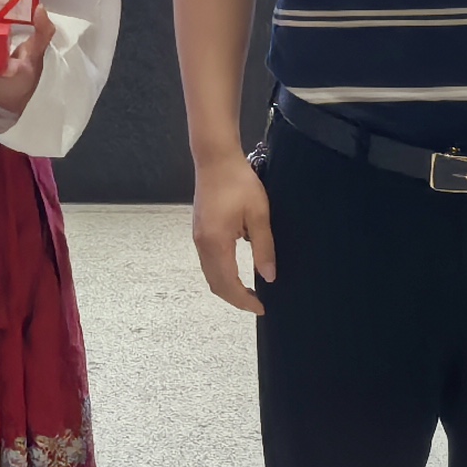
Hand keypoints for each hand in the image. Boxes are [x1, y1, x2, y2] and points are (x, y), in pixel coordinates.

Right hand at [191, 150, 275, 315]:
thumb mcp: (259, 214)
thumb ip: (264, 247)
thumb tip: (269, 277)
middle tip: (257, 304)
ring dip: (227, 287)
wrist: (215, 159)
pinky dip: (220, 274)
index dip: (244, 300)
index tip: (261, 308)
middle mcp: (202, 244)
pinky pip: (207, 262)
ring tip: (248, 292)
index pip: (228, 283)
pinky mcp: (198, 230)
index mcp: (217, 243)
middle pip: (215, 284)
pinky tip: (235, 271)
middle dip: (235, 298)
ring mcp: (197, 237)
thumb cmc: (239, 183)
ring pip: (209, 274)